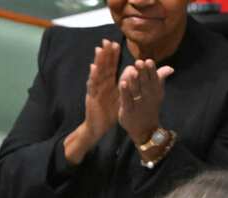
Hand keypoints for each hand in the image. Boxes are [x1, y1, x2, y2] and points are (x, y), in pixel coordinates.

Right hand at [65, 40, 120, 164]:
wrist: (98, 127)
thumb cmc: (109, 113)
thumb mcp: (122, 98)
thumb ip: (129, 86)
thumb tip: (136, 73)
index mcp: (109, 84)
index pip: (111, 67)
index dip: (113, 56)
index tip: (116, 44)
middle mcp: (101, 85)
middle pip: (103, 67)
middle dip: (105, 54)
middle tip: (106, 41)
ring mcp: (95, 90)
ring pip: (97, 73)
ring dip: (98, 62)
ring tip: (99, 50)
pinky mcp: (91, 98)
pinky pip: (92, 86)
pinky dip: (93, 77)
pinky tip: (93, 68)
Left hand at [118, 59, 174, 145]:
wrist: (145, 130)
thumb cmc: (149, 106)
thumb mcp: (157, 93)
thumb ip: (160, 79)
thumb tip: (170, 68)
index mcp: (155, 91)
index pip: (154, 79)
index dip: (151, 70)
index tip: (148, 61)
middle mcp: (147, 97)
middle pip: (145, 83)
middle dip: (142, 73)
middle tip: (139, 62)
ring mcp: (138, 104)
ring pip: (136, 91)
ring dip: (134, 81)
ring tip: (132, 71)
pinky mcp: (128, 111)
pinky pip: (127, 100)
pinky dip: (124, 92)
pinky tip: (122, 83)